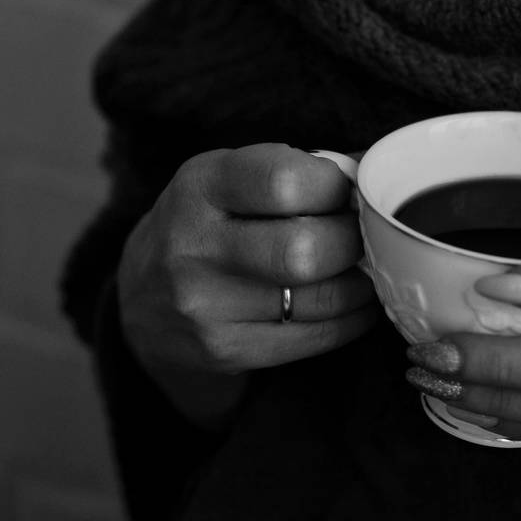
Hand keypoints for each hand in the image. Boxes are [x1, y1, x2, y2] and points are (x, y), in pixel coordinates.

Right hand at [116, 144, 378, 425]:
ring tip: (367, 266)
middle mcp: (193, 245)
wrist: (142, 297)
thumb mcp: (229, 178)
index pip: (284, 181)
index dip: (335, 185)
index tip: (350, 190)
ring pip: (319, 298)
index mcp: (199, 185)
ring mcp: (204, 305)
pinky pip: (315, 336)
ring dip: (362, 281)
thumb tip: (377, 173)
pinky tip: (357, 302)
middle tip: (364, 234)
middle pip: (305, 249)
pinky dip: (351, 317)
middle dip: (353, 240)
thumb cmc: (210, 221)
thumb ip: (293, 170)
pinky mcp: (224, 350)